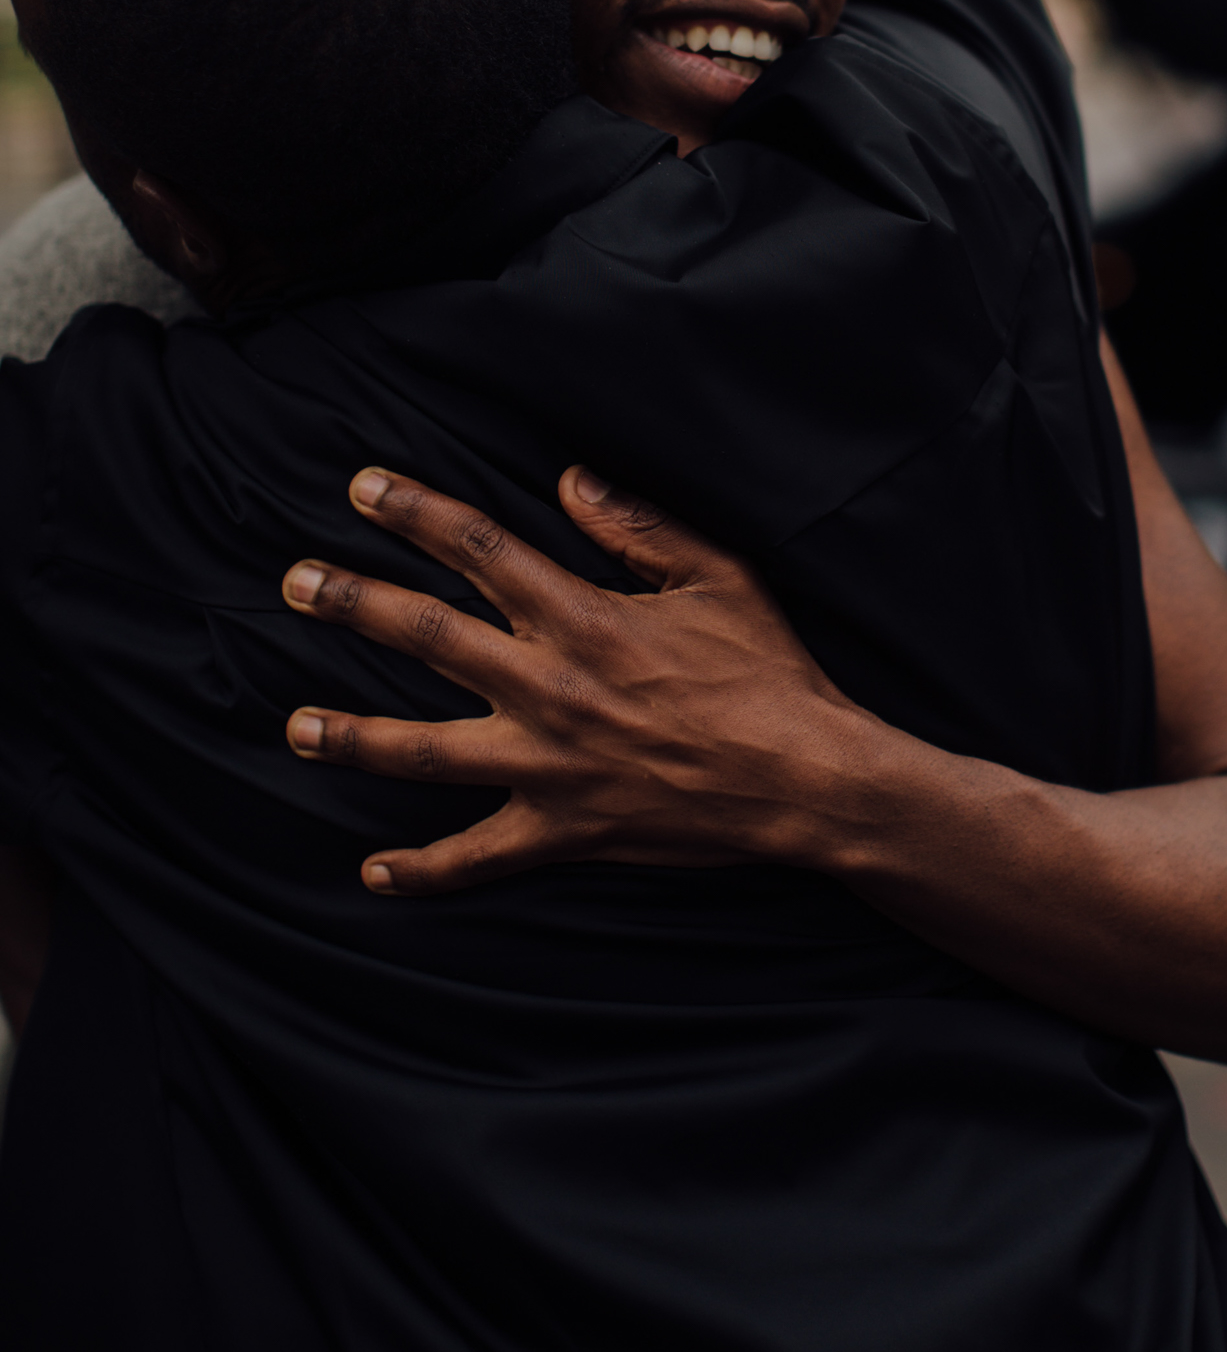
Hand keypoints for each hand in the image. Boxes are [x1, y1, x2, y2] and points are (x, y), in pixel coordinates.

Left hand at [281, 465, 865, 894]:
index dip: (415, 513)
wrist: (806, 781)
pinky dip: (423, 871)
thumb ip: (638, 528)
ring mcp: (549, 766)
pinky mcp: (563, 830)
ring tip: (294, 726)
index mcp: (583, 617)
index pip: (479, 550)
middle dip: (351, 604)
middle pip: (426, 636)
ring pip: (425, 752)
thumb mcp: (719, 576)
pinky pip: (478, 858)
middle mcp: (549, 687)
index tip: (362, 488)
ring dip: (352, 736)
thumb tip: (569, 479)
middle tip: (294, 583)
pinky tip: (374, 872)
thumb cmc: (768, 673)